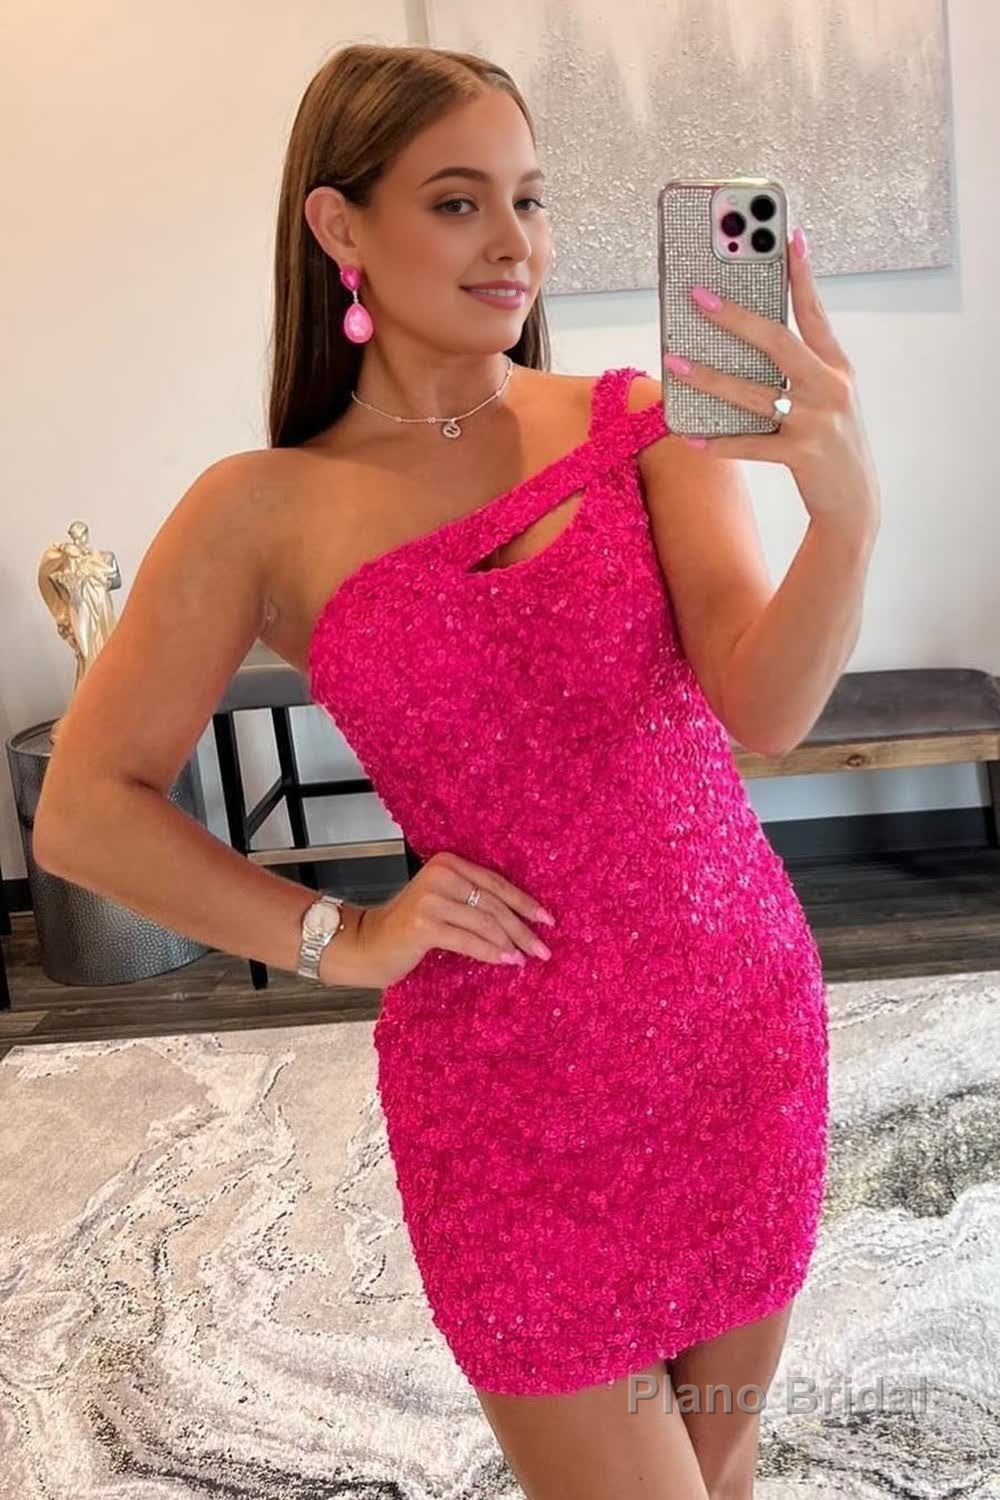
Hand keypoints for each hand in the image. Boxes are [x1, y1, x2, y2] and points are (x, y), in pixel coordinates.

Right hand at [357, 850, 555, 987]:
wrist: (367, 943)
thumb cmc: (409, 927)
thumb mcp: (443, 903)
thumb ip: (473, 901)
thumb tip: (522, 920)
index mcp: (449, 863)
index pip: (496, 883)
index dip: (524, 902)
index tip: (547, 920)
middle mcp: (440, 874)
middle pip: (494, 904)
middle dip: (523, 928)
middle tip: (543, 949)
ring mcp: (431, 899)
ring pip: (485, 923)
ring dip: (510, 943)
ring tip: (527, 958)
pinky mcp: (423, 925)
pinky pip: (468, 940)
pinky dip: (491, 952)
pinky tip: (506, 962)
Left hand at [663, 226, 880, 539]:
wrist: (855, 503)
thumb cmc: (832, 444)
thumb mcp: (829, 399)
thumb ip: (801, 370)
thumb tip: (747, 342)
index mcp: (837, 368)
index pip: (815, 313)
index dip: (801, 275)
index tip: (787, 236)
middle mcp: (830, 388)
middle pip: (778, 341)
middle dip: (736, 316)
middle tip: (698, 296)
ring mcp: (817, 422)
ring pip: (753, 393)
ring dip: (710, 378)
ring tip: (676, 362)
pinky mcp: (802, 455)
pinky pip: (750, 445)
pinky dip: (718, 442)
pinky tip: (690, 435)